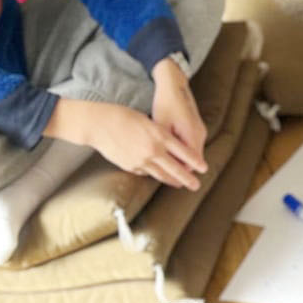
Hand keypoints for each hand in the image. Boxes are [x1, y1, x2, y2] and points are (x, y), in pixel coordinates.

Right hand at [49, 98, 204, 190]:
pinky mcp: (131, 167)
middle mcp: (153, 150)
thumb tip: (171, 148)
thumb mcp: (147, 121)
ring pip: (161, 175)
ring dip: (172, 181)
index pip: (183, 152)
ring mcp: (141, 161)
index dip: (195, 162)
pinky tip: (157, 175)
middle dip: (188, 179)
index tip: (203, 168)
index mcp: (159, 135)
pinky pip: (146, 173)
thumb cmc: (122, 116)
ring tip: (179, 185)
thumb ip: (160, 135)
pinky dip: (153, 174)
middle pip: (175, 169)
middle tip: (196, 186)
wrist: (98, 124)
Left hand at [151, 59, 207, 173]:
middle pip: (193, 161)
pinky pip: (191, 145)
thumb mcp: (160, 125)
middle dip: (182, 170)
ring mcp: (200, 131)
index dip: (181, 173)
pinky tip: (171, 153)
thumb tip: (158, 163)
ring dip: (182, 161)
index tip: (171, 181)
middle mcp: (200, 134)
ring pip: (192, 154)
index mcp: (191, 135)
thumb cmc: (165, 103)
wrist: (174, 84)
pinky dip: (183, 152)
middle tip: (172, 180)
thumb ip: (162, 145)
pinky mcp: (197, 128)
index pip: (190, 163)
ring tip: (169, 168)